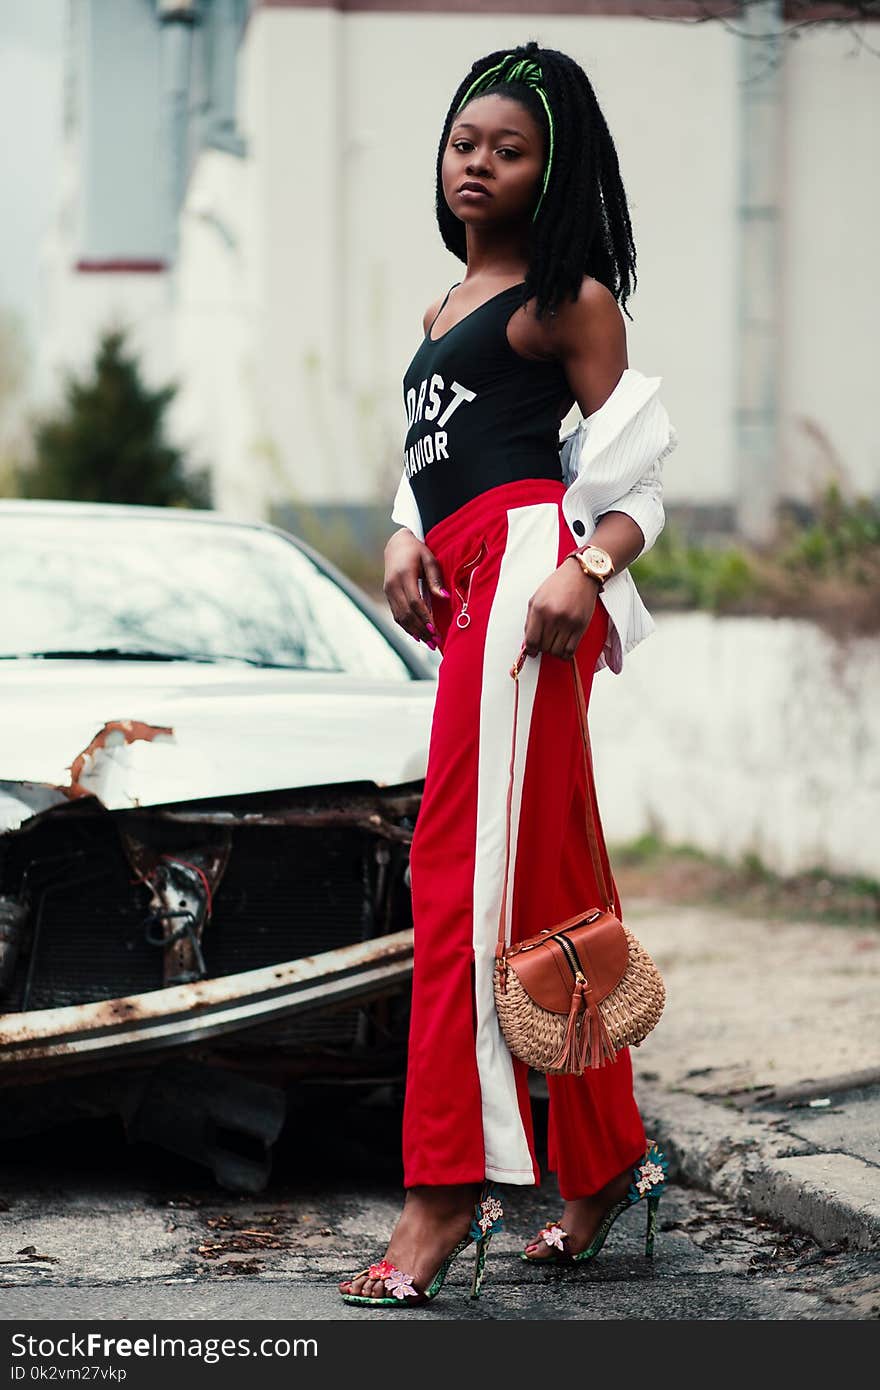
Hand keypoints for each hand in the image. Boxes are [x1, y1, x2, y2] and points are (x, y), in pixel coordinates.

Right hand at [383, 529, 448, 646]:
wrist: (396, 545)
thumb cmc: (417, 551)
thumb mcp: (429, 560)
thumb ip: (435, 579)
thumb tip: (445, 597)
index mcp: (404, 575)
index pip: (414, 602)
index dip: (424, 618)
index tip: (435, 630)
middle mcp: (393, 585)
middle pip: (406, 613)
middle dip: (421, 630)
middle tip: (435, 642)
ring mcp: (388, 591)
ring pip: (400, 617)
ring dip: (414, 631)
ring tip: (428, 643)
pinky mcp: (388, 595)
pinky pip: (396, 615)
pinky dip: (406, 627)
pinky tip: (417, 635)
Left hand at [523, 558, 599, 660]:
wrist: (581, 575)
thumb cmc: (558, 585)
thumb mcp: (536, 598)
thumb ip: (530, 621)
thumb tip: (528, 644)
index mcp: (539, 609)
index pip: (532, 640)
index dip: (531, 649)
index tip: (532, 651)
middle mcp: (553, 616)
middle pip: (544, 647)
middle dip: (542, 648)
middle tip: (544, 642)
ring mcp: (568, 622)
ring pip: (556, 651)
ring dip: (553, 650)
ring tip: (554, 642)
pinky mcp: (581, 626)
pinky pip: (570, 650)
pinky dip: (565, 653)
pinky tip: (563, 647)